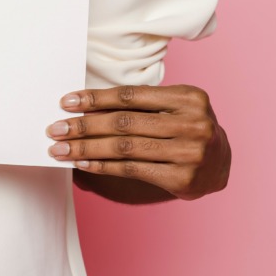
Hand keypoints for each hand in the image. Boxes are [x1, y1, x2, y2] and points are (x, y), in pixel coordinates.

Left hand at [46, 85, 229, 200]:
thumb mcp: (173, 107)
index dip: (95, 99)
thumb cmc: (186, 129)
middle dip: (84, 126)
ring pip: (124, 148)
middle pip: (124, 122)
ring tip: (61, 149)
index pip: (131, 95)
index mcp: (189, 97)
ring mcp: (190, 153)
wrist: (221, 164)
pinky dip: (102, 166)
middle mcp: (193, 124)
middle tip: (54, 129)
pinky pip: (131, 169)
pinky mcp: (182, 179)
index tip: (66, 103)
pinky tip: (82, 162)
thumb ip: (138, 106)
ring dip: (86, 148)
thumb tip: (83, 109)